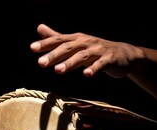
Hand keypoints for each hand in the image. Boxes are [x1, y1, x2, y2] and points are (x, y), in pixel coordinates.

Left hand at [30, 24, 144, 77]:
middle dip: (54, 54)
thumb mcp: (76, 43)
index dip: (46, 43)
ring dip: (70, 63)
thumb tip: (39, 27)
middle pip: (68, 48)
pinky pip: (101, 64)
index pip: (59, 40)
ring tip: (58, 70)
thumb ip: (57, 37)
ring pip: (82, 56)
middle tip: (41, 63)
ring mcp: (98, 50)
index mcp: (76, 39)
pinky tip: (87, 75)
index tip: (32, 48)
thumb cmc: (96, 50)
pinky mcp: (109, 59)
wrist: (124, 55)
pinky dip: (94, 69)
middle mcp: (86, 42)